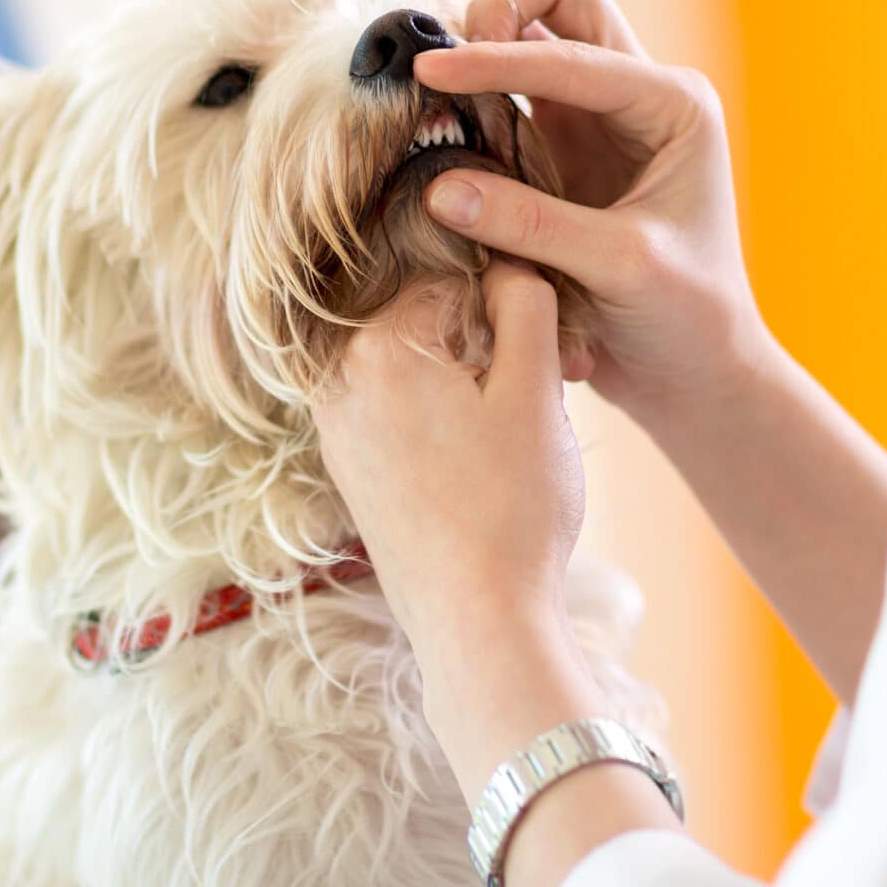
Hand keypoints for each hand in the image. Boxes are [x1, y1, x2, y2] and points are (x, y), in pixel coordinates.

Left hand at [311, 262, 584, 654]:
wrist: (476, 623)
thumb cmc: (514, 508)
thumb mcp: (537, 391)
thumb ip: (523, 305)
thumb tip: (505, 263)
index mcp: (381, 344)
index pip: (459, 281)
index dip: (514, 314)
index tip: (550, 360)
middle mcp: (340, 378)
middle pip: (431, 323)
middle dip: (487, 348)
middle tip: (540, 400)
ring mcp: (336, 426)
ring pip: (416, 368)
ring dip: (466, 385)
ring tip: (509, 439)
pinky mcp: (347, 468)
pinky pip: (397, 411)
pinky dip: (439, 421)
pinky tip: (476, 465)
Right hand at [417, 0, 771, 432]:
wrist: (696, 372)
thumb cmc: (684, 319)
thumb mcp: (618, 269)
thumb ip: (533, 224)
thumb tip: (438, 187)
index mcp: (671, 103)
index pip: (571, 50)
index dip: (496, 58)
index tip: (431, 73)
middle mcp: (636, 93)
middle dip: (497, 10)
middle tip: (444, 69)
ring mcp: (593, 116)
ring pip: (527, 32)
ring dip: (478, 53)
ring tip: (430, 99)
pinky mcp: (558, 148)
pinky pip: (504, 93)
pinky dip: (469, 99)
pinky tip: (438, 132)